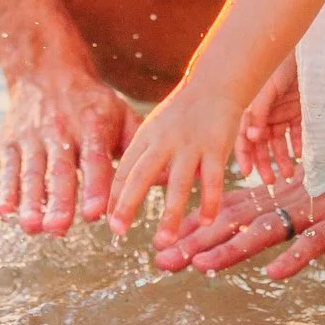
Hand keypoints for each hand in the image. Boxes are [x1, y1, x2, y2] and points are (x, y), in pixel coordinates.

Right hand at [0, 65, 137, 235]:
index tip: (96, 214)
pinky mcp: (11, 143)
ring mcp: (32, 138)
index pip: (94, 160)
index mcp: (92, 126)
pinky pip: (8, 169)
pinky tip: (2, 213)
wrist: (45, 70)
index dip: (95, 186)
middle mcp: (60, 132)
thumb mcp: (120, 115)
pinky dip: (4, 191)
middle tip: (58, 229)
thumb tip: (165, 179)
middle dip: (59, 201)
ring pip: (32, 173)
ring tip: (32, 228)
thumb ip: (138, 148)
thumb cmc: (92, 103)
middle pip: (60, 171)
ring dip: (31, 202)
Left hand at [104, 81, 246, 240]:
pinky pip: (212, 179)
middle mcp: (164, 141)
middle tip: (118, 231)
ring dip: (170, 214)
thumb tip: (126, 189)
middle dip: (127, 203)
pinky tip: (205, 221)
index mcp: (146, 136)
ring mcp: (190, 145)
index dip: (114, 195)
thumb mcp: (155, 127)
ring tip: (163, 241)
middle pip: (141, 175)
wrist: (215, 83)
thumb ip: (144, 155)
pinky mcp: (216, 147)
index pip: (124, 169)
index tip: (108, 220)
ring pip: (177, 183)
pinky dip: (208, 202)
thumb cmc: (183, 111)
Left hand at [150, 176, 312, 272]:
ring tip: (200, 264)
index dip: (193, 228)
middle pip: (234, 223)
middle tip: (161, 260)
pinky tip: (272, 273)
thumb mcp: (305, 195)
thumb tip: (244, 216)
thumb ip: (276, 204)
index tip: (160, 244)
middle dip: (196, 243)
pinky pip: (313, 243)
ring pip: (263, 232)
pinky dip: (293, 258)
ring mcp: (309, 214)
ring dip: (231, 248)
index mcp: (273, 199)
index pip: (225, 214)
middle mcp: (283, 204)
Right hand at [235, 55, 301, 186]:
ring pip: (278, 144)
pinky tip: (300, 155)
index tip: (248, 172)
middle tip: (270, 181)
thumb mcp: (268, 89)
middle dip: (264, 163)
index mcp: (250, 109)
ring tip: (288, 174)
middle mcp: (264, 115)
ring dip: (282, 159)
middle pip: (260, 145)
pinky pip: (296, 135)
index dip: (243, 155)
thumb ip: (259, 112)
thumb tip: (252, 137)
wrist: (307, 54)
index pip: (242, 136)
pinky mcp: (297, 114)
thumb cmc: (281, 67)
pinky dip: (297, 146)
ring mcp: (280, 115)